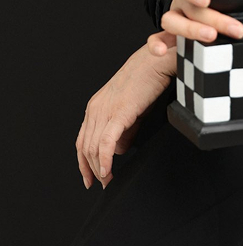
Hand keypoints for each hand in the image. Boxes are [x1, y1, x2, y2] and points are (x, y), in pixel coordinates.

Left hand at [76, 43, 175, 189]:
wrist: (157, 60)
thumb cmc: (147, 80)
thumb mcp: (131, 108)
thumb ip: (123, 128)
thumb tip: (119, 148)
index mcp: (96, 106)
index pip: (82, 140)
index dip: (83, 162)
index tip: (90, 178)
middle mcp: (95, 108)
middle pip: (85, 147)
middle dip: (91, 170)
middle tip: (103, 185)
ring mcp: (105, 110)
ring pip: (93, 147)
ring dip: (99, 169)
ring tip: (108, 181)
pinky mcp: (119, 113)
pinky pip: (106, 143)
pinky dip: (105, 160)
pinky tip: (108, 171)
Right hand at [147, 0, 242, 56]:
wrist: (208, 3)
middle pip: (186, 5)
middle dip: (210, 17)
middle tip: (232, 27)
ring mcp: (174, 15)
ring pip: (170, 20)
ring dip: (190, 29)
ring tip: (211, 37)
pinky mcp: (170, 33)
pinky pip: (157, 37)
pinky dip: (156, 44)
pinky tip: (162, 52)